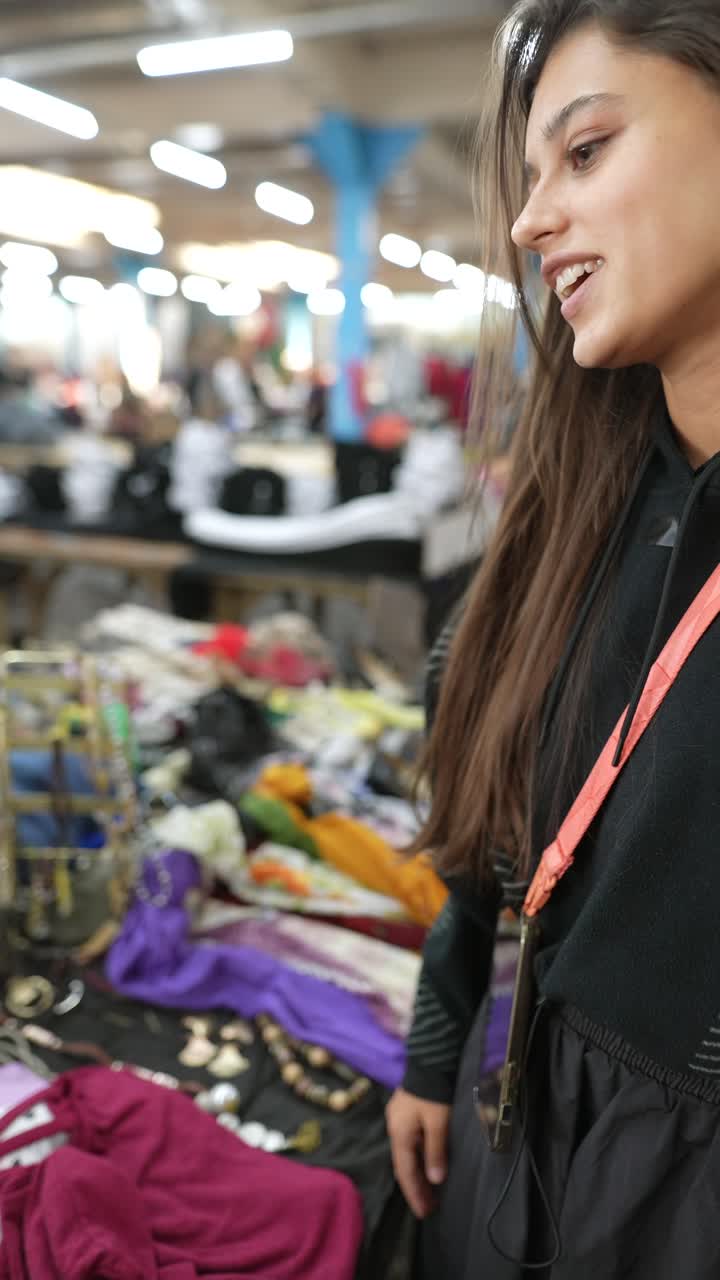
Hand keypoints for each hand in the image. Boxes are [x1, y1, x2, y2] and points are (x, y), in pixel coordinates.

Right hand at [386, 1088, 449, 1218]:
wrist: (428, 1061)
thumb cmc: (432, 1093)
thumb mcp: (438, 1123)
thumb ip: (435, 1151)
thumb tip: (435, 1180)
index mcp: (399, 1134)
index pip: (406, 1172)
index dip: (415, 1193)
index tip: (423, 1212)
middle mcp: (394, 1129)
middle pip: (404, 1165)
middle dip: (415, 1187)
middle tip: (428, 1208)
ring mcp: (398, 1121)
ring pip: (406, 1155)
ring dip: (417, 1174)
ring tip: (430, 1192)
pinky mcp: (404, 1114)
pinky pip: (409, 1144)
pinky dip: (418, 1159)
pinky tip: (426, 1165)